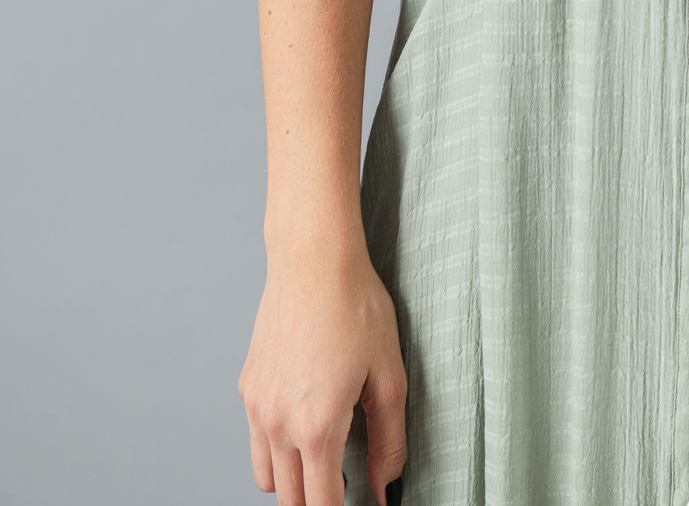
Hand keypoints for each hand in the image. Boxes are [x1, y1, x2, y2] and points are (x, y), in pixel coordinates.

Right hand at [238, 241, 406, 505]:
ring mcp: (256, 407)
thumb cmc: (354, 305)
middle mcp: (278, 424)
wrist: (313, 258)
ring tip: (325, 457)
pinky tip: (303, 420)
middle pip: (290, 501)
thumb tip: (384, 488)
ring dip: (293, 481)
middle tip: (346, 485)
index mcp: (316, 427)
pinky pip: (256, 440)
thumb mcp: (389, 376)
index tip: (361, 503)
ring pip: (267, 478)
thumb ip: (389, 441)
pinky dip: (276, 447)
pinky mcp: (248, 387)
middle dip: (317, 501)